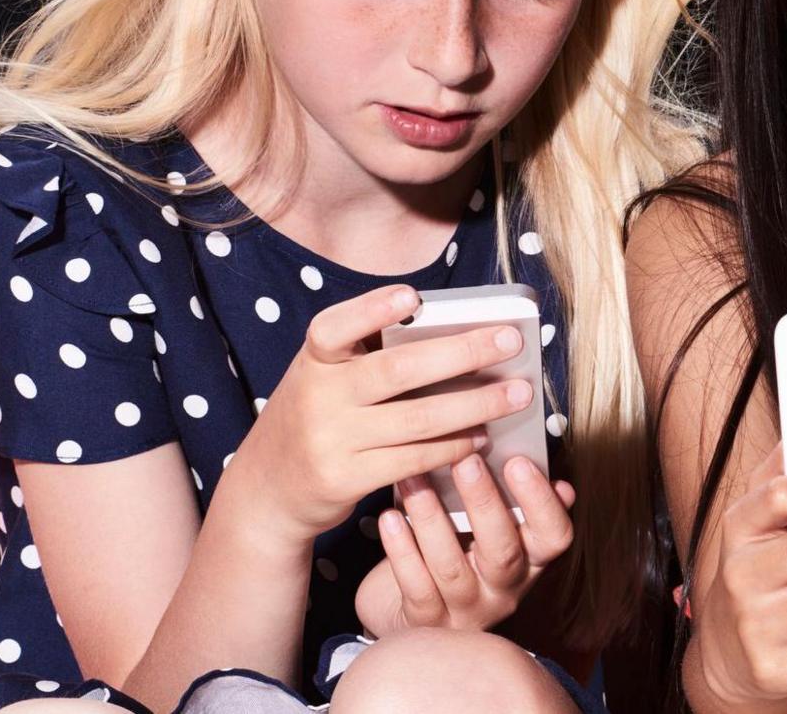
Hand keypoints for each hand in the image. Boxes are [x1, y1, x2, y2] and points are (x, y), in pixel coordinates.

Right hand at [223, 285, 534, 545]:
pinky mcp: (345, 478)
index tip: (413, 297)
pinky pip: (413, 460)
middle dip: (463, 352)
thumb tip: (459, 333)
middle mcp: (318, 396)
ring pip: (417, 419)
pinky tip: (483, 436)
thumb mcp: (325, 378)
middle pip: (397, 369)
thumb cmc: (318, 416)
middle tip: (512, 341)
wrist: (267, 489)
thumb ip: (368, 356)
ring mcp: (330, 440)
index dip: (371, 310)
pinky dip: (454, 447)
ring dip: (476, 405)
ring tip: (519, 394)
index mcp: (315, 361)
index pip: (333, 327)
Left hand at [355, 454, 575, 636]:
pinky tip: (390, 518)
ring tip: (412, 478)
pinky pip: (416, 587)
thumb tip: (527, 453)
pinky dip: (401, 550)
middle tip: (463, 458)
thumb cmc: (455, 549)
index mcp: (530, 559)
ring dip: (430, 518)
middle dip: (483, 502)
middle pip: (503, 551)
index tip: (518, 461)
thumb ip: (507, 495)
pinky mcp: (427, 622)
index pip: (554, 536)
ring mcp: (466, 609)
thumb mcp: (486, 524)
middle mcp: (505, 589)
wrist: (407, 608)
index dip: (541, 501)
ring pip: (451, 567)